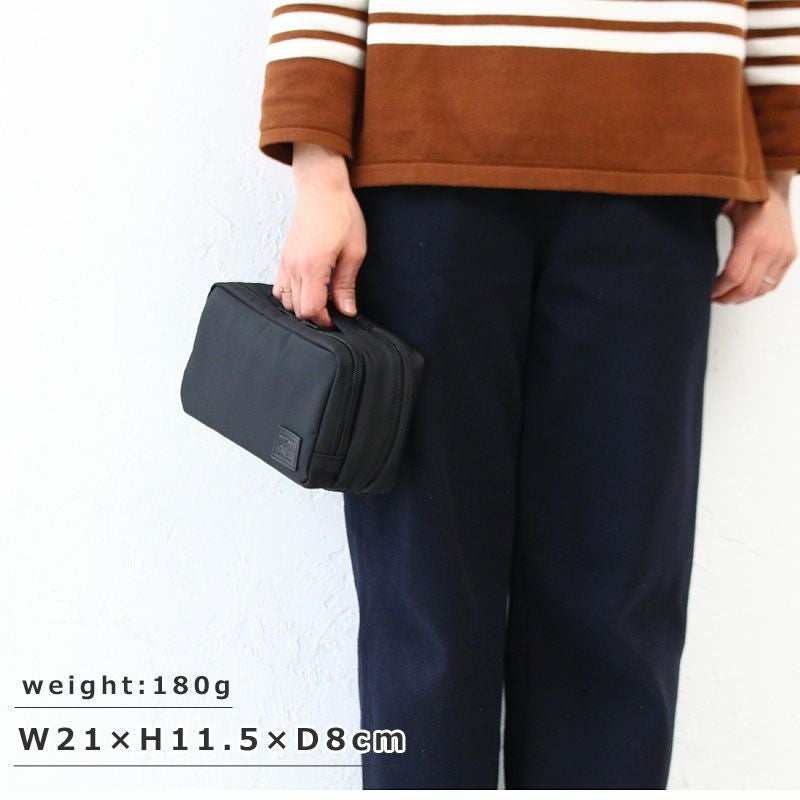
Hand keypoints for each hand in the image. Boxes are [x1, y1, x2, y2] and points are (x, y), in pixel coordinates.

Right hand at [272, 143, 366, 327]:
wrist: (322, 189)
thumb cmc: (340, 215)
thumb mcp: (354, 252)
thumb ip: (346, 285)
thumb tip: (347, 310)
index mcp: (312, 266)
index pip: (310, 310)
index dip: (325, 320)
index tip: (339, 317)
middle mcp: (293, 267)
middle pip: (297, 309)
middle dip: (316, 314)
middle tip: (335, 308)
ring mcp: (285, 262)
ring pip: (286, 301)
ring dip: (303, 305)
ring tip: (323, 297)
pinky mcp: (283, 258)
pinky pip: (280, 287)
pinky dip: (292, 294)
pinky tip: (309, 288)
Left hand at [712, 171, 796, 302]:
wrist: (775, 191)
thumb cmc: (748, 199)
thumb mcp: (723, 210)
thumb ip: (705, 228)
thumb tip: (680, 245)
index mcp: (752, 236)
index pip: (734, 275)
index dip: (718, 289)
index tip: (706, 291)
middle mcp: (771, 247)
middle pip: (747, 288)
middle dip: (727, 298)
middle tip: (714, 298)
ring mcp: (783, 253)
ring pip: (761, 290)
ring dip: (741, 298)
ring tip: (726, 295)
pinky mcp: (790, 256)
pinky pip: (772, 284)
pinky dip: (756, 291)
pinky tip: (741, 289)